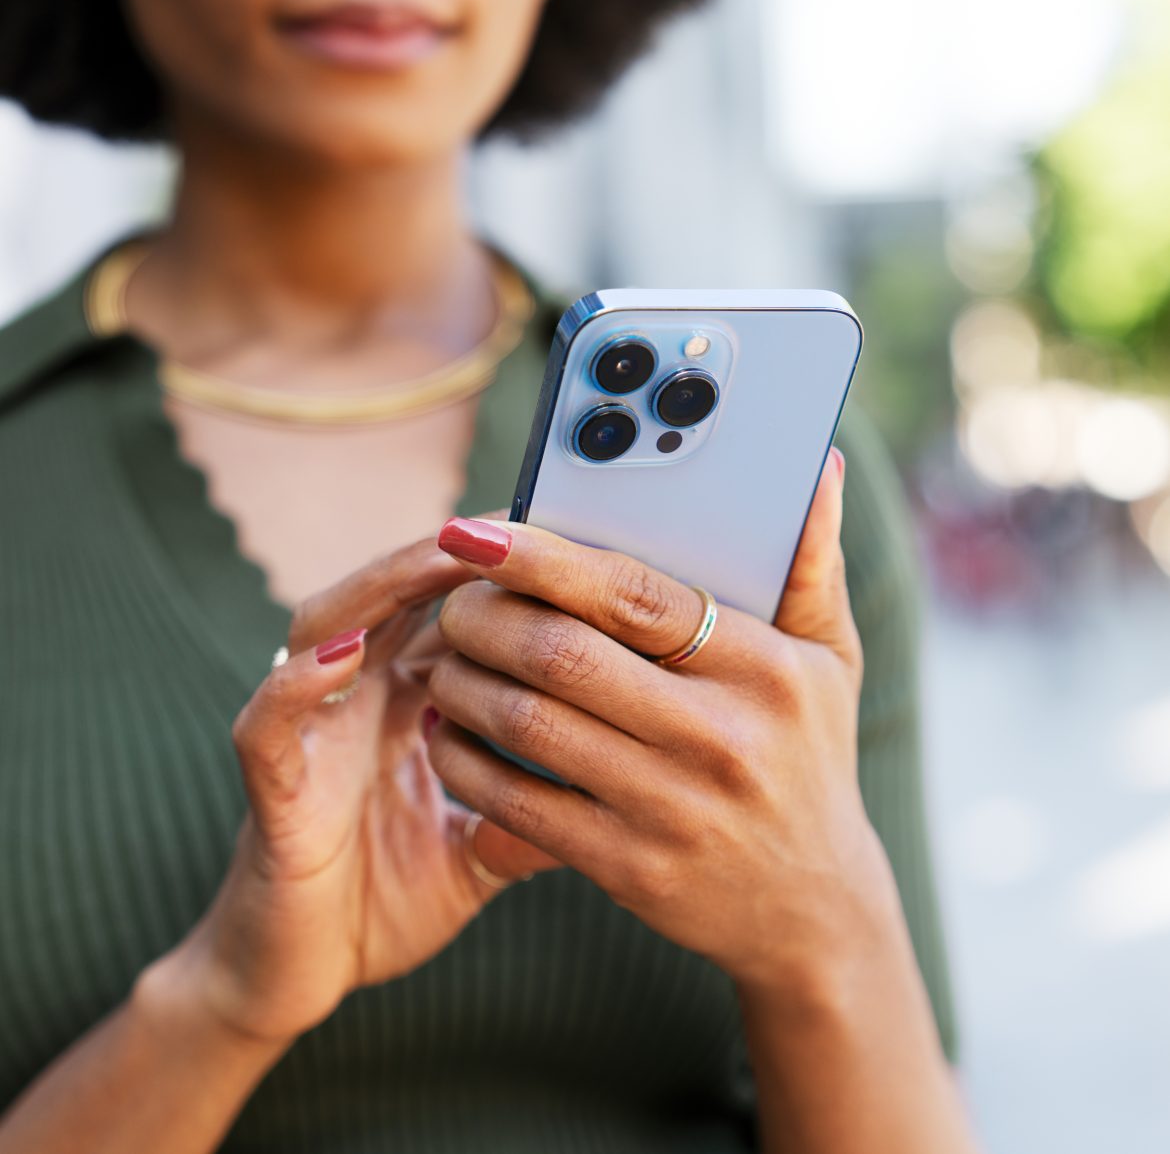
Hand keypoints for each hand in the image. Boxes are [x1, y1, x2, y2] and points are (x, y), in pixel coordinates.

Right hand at [168, 534, 559, 1045]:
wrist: (301, 977)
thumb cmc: (388, 900)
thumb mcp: (479, 853)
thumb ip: (531, 814)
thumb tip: (617, 791)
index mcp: (405, 706)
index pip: (451, 620)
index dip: (499, 582)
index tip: (563, 546)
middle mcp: (355, 702)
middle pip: (393, 600)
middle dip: (449, 556)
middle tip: (511, 518)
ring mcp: (308, 737)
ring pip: (325, 628)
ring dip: (380, 586)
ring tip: (437, 556)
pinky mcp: (269, 788)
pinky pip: (268, 723)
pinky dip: (296, 684)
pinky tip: (342, 655)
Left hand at [426, 451, 902, 992]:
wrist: (813, 907)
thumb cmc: (810, 758)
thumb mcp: (831, 661)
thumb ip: (813, 563)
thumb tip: (819, 465)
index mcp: (763, 669)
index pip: (633, 595)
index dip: (541, 557)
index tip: (475, 533)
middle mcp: (719, 737)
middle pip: (562, 654)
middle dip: (483, 617)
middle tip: (453, 599)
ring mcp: (671, 807)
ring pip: (529, 723)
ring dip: (462, 682)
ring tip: (442, 658)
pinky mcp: (629, 866)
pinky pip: (518, 804)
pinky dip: (465, 763)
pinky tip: (447, 736)